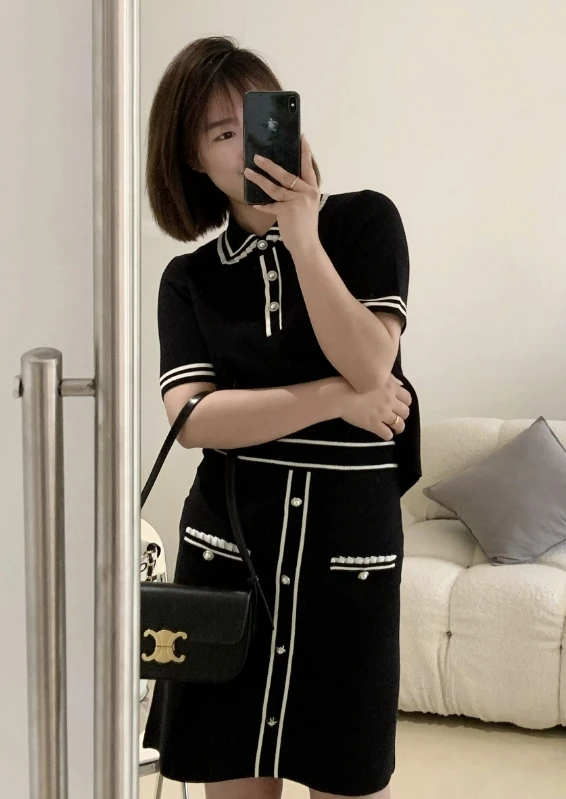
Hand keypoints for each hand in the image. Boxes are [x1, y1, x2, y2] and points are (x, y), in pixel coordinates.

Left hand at [243, 134, 320, 255]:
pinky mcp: (287, 211)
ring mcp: (297, 201)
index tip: (302, 138)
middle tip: (257, 156)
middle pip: (286, 174)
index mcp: (312, 190)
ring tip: (248, 172)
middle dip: (270, 165)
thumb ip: (298, 196)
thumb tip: (282, 186)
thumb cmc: (305, 228)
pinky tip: (254, 203)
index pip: (308, 168)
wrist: (307, 246)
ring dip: (259, 179)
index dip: (305, 153)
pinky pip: (270, 205)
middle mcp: (306, 193)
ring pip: (274, 187)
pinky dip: (261, 205)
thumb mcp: (307, 208)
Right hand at [340, 375, 411, 439]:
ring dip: (398, 427)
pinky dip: (387, 435)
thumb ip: (389, 378)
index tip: (399, 404)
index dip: (405, 402)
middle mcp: (389, 402)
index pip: (407, 398)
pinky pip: (387, 434)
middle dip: (402, 415)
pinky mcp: (374, 425)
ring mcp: (382, 414)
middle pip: (405, 412)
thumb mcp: (373, 374)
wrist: (339, 395)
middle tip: (395, 416)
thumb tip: (400, 384)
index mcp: (391, 388)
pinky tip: (383, 433)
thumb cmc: (352, 381)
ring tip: (393, 428)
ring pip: (399, 425)